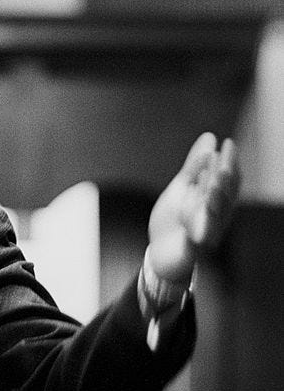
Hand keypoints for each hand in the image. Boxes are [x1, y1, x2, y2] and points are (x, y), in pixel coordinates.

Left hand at [147, 133, 239, 283]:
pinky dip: (198, 228)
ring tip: (213, 183)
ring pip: (214, 217)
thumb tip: (210, 137)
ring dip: (215, 200)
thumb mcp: (182, 187)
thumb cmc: (175, 220)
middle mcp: (215, 217)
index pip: (227, 180)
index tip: (228, 143)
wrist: (160, 254)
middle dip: (224, 179)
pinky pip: (196, 241)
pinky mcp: (191, 251)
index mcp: (214, 201)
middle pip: (224, 197)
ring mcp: (205, 235)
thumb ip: (195, 165)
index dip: (229, 162)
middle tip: (222, 161)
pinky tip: (198, 216)